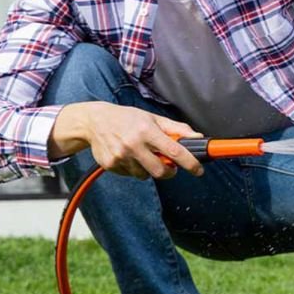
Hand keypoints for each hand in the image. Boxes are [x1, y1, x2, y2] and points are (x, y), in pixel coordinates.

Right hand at [48, 101, 203, 179]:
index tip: (198, 170)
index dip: (189, 163)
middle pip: (160, 171)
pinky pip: (130, 174)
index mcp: (146, 130)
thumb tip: (197, 137)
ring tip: (141, 154)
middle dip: (169, 171)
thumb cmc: (127, 118)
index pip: (174, 151)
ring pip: (144, 175)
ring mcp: (120, 156)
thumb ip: (176, 129)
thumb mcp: (153, 118)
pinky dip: (133, 168)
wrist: (95, 121)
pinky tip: (128, 156)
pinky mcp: (111, 165)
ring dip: (148, 168)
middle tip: (169, 166)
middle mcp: (133, 144)